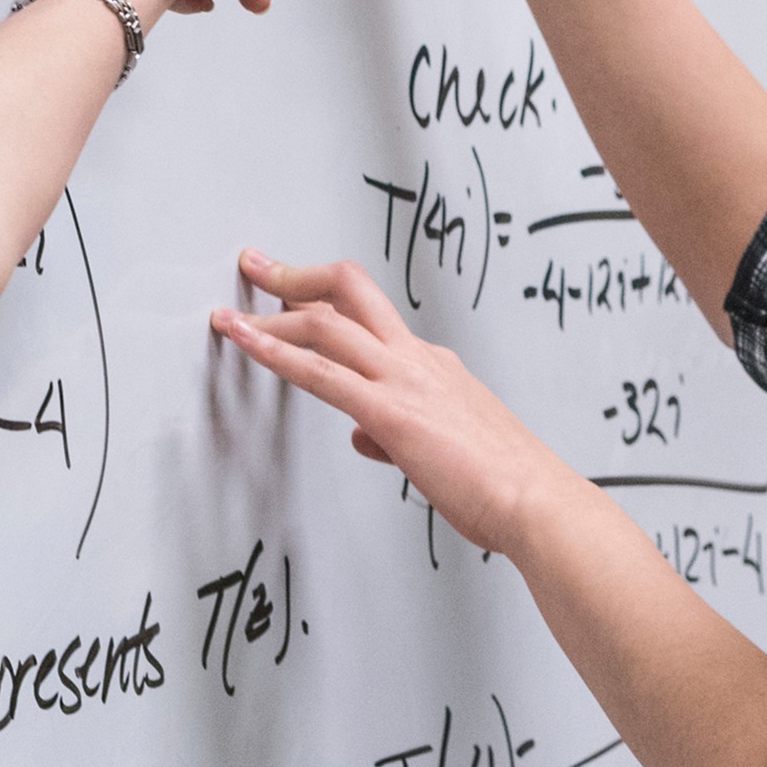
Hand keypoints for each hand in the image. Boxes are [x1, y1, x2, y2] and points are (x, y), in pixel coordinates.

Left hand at [211, 250, 595, 556]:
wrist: (535, 501)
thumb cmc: (504, 485)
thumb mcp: (447, 452)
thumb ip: (398, 437)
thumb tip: (363, 436)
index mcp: (435, 366)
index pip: (371, 319)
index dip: (326, 301)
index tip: (296, 293)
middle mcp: (418, 360)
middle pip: (349, 291)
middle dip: (296, 275)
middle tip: (258, 265)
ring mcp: (405, 381)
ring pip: (326, 325)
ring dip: (271, 316)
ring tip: (231, 315)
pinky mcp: (391, 412)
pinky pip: (320, 373)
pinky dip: (275, 353)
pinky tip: (246, 344)